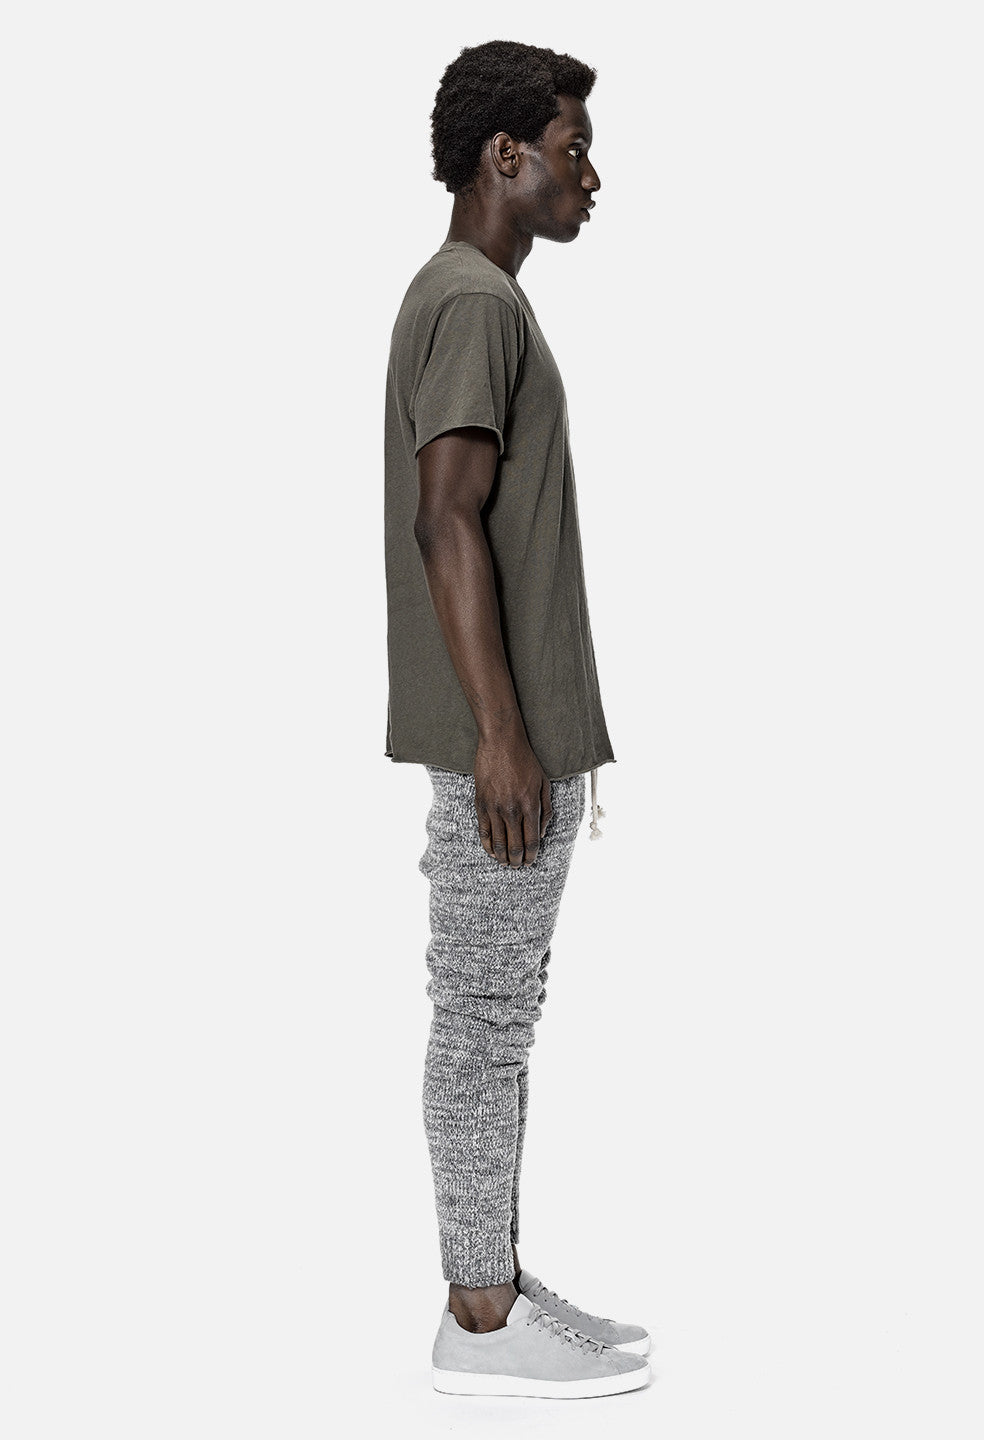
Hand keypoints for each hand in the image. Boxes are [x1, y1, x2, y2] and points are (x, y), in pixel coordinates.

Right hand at [474, 734, 551, 867]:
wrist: (501, 742)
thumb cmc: (525, 761)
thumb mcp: (544, 783)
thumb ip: (546, 810)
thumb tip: (542, 833)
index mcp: (531, 805)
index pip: (532, 841)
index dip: (531, 856)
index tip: (531, 862)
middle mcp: (512, 810)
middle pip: (515, 846)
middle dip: (517, 861)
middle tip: (518, 866)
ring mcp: (494, 807)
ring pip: (497, 842)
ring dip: (502, 857)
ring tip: (505, 862)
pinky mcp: (480, 803)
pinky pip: (483, 831)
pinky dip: (487, 845)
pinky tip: (491, 851)